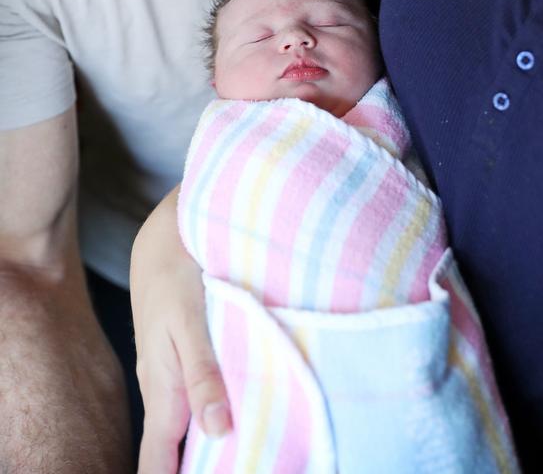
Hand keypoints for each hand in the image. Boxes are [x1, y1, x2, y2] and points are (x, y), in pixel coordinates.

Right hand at [130, 186, 230, 473]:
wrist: (167, 230)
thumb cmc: (176, 273)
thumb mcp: (190, 321)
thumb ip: (203, 374)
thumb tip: (216, 430)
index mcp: (161, 387)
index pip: (159, 457)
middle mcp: (164, 385)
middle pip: (174, 446)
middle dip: (199, 467)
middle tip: (246, 470)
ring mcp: (175, 369)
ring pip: (188, 421)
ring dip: (209, 445)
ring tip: (245, 459)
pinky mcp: (188, 352)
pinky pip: (198, 394)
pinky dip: (217, 412)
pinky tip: (241, 418)